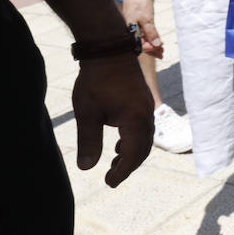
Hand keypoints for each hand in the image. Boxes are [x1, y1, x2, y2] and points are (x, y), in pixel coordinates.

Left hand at [73, 55, 154, 186]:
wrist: (108, 51)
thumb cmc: (96, 82)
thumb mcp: (88, 114)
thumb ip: (89, 142)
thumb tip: (87, 168)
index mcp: (135, 120)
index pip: (133, 154)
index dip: (122, 171)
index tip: (109, 183)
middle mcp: (146, 115)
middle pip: (143, 148)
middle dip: (128, 165)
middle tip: (111, 178)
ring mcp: (146, 107)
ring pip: (144, 138)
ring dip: (131, 153)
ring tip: (114, 162)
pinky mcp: (142, 101)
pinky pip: (143, 127)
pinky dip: (133, 140)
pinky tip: (119, 143)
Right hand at [122, 0, 163, 57]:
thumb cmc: (138, 4)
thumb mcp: (147, 19)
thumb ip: (151, 32)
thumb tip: (156, 45)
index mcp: (130, 31)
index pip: (139, 45)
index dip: (149, 49)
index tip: (159, 49)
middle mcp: (130, 31)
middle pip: (141, 44)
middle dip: (152, 50)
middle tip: (162, 54)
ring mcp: (134, 28)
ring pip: (143, 40)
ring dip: (152, 45)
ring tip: (162, 51)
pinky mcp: (138, 24)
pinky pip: (144, 34)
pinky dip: (151, 38)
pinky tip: (157, 42)